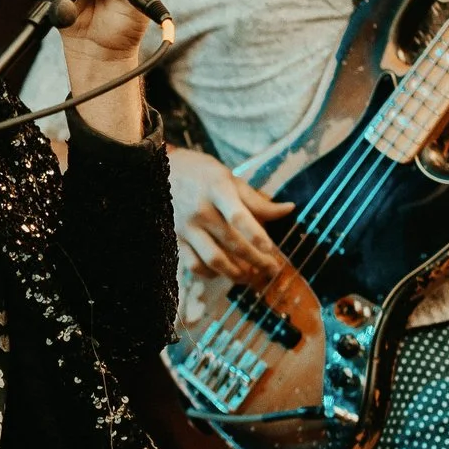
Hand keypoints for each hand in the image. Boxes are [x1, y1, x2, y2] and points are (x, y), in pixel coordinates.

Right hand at [169, 146, 293, 288]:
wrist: (160, 171)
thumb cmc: (201, 174)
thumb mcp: (230, 179)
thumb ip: (257, 200)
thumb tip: (289, 210)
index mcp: (217, 189)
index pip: (238, 216)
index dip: (255, 235)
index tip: (271, 249)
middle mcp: (200, 210)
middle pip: (231, 242)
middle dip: (256, 260)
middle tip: (272, 269)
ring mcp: (186, 227)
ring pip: (213, 259)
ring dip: (236, 273)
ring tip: (252, 277)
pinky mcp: (176, 239)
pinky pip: (194, 265)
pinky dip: (211, 274)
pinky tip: (224, 272)